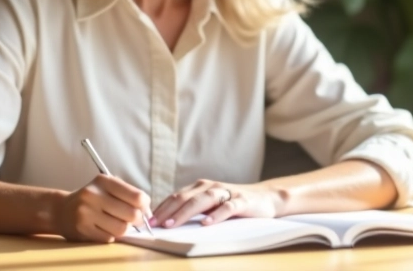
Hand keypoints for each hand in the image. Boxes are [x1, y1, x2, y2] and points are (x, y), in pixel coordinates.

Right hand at [54, 174, 152, 242]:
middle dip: (137, 220)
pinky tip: (103, 228)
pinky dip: (110, 235)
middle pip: (132, 214)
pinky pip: (109, 238)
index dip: (145, 206)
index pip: (137, 196)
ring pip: (121, 229)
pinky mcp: (82, 229)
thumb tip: (148, 213)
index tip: (144, 209)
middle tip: (134, 221)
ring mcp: (86, 213)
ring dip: (124, 229)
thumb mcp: (107, 188)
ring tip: (117, 224)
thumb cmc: (92, 199)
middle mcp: (94, 195)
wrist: (61, 210)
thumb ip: (128, 195)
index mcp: (104, 181)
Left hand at [151, 179, 285, 228]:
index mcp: (200, 187)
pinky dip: (215, 215)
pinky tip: (205, 223)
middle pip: (185, 197)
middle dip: (167, 211)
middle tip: (153, 224)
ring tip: (172, 224)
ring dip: (184, 212)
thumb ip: (192, 208)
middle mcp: (211, 186)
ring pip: (202, 200)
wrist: (266, 198)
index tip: (146, 221)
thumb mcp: (210, 204)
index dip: (161, 208)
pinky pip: (227, 208)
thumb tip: (166, 221)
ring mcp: (226, 192)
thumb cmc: (233, 203)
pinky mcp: (242, 201)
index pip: (176, 196)